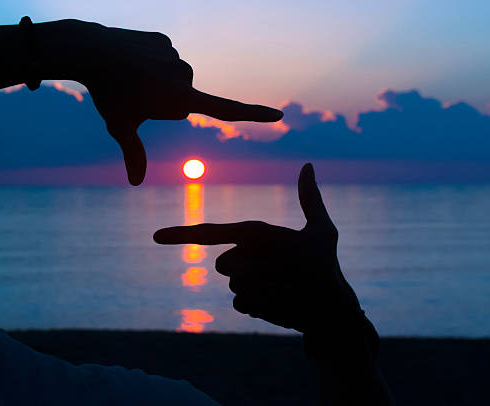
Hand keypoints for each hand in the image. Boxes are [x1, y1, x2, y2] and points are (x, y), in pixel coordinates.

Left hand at [64, 21, 282, 184]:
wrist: (92, 50)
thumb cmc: (108, 93)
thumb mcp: (121, 126)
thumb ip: (133, 152)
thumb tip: (135, 183)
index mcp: (181, 99)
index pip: (225, 109)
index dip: (253, 114)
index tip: (278, 114)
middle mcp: (186, 76)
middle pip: (182, 100)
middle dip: (163, 103)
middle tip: (135, 97)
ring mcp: (175, 56)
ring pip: (170, 80)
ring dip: (155, 83)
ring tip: (130, 78)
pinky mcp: (164, 41)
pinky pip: (161, 60)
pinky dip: (149, 64)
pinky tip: (130, 62)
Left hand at [154, 163, 360, 333]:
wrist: (334, 310)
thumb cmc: (326, 264)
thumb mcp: (323, 229)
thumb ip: (310, 197)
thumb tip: (307, 165)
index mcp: (262, 234)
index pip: (213, 233)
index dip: (181, 234)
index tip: (155, 236)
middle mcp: (253, 257)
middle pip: (222, 263)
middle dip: (242, 266)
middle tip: (273, 269)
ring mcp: (251, 284)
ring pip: (232, 284)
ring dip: (251, 287)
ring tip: (279, 286)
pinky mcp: (254, 307)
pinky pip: (238, 304)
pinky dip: (255, 305)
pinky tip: (277, 302)